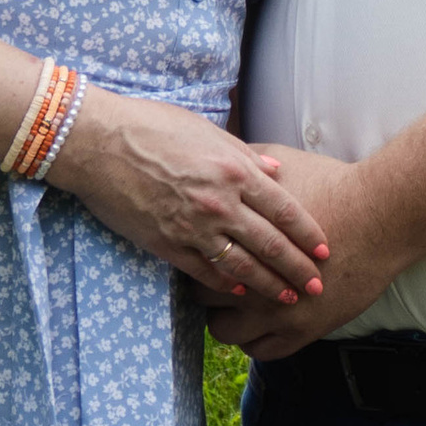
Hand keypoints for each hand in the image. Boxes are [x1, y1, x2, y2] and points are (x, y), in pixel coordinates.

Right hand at [62, 93, 332, 303]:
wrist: (99, 143)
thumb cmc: (152, 126)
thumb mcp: (206, 131)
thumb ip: (245, 155)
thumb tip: (276, 171)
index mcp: (234, 170)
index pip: (285, 209)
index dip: (309, 233)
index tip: (326, 249)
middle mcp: (220, 202)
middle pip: (271, 244)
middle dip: (299, 268)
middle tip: (318, 286)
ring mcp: (193, 227)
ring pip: (243, 266)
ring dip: (270, 285)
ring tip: (289, 298)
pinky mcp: (167, 243)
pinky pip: (205, 271)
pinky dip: (227, 284)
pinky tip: (243, 293)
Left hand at [204, 151, 400, 358]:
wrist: (381, 215)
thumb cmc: (333, 184)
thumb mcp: (281, 162)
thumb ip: (245, 166)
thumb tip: (222, 162)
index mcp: (241, 239)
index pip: (198, 258)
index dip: (198, 256)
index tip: (206, 253)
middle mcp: (252, 279)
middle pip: (203, 297)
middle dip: (208, 287)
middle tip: (217, 279)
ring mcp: (276, 311)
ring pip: (225, 332)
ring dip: (228, 319)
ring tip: (236, 307)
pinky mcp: (302, 331)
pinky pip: (260, 351)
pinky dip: (254, 340)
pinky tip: (258, 324)